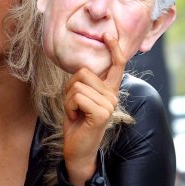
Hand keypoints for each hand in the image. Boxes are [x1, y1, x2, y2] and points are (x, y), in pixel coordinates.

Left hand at [62, 35, 125, 185]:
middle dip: (70, 88)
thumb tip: (82, 69)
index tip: (108, 35)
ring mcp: (109, 104)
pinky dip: (70, 107)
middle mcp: (113, 95)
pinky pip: (77, 97)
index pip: (116, 65)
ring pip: (78, 85)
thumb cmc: (76, 124)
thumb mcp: (78, 99)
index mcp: (109, 90)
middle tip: (74, 106)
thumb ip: (83, 83)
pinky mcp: (102, 113)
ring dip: (68, 100)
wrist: (77, 150)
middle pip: (84, 72)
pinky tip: (76, 118)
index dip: (113, 48)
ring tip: (75, 113)